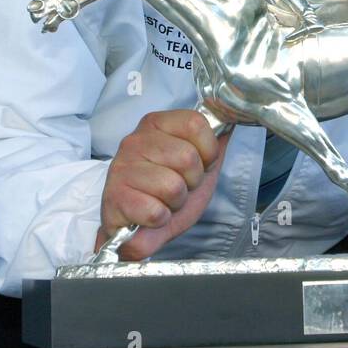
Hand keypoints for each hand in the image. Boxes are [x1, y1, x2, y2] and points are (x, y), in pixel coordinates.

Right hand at [96, 110, 231, 260]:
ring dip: (175, 202)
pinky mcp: (115, 198)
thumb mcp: (199, 163)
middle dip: (191, 181)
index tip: (197, 164)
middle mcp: (135, 140)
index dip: (206, 151)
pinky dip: (160, 220)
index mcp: (156, 124)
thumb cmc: (167, 190)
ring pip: (173, 186)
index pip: (196, 123)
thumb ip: (214, 142)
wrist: (138, 226)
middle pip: (187, 157)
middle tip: (177, 186)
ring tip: (163, 200)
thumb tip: (233, 120)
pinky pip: (156, 212)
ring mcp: (122, 168)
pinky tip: (150, 215)